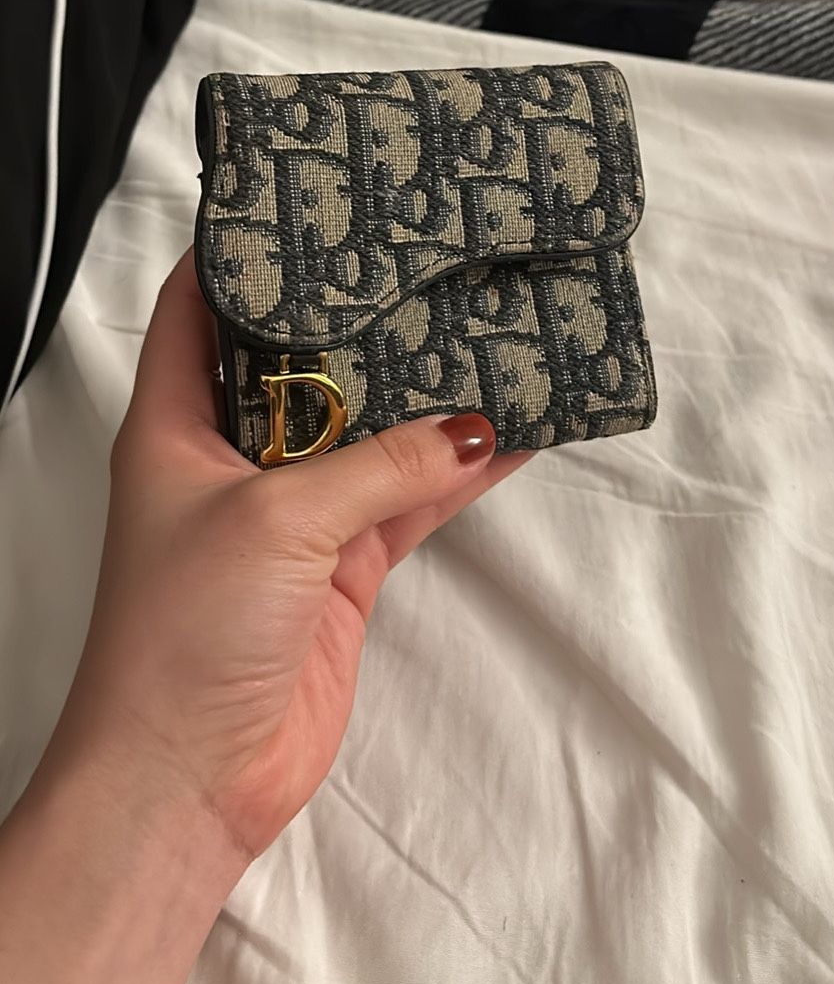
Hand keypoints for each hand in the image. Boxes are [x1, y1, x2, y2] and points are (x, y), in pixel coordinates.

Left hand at [59, 252, 527, 873]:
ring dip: (423, 396)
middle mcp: (231, 460)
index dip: (242, 253)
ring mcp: (290, 517)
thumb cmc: (183, 637)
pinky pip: (408, 501)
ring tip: (490, 333)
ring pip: (369, 432)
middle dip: (358, 320)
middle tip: (423, 260)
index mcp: (174, 424)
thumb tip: (470, 428)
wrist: (188, 780)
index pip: (198, 308)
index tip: (306, 203)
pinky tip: (509, 436)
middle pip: (301, 365)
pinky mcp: (339, 571)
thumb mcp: (276, 522)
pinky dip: (455, 474)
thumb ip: (379, 466)